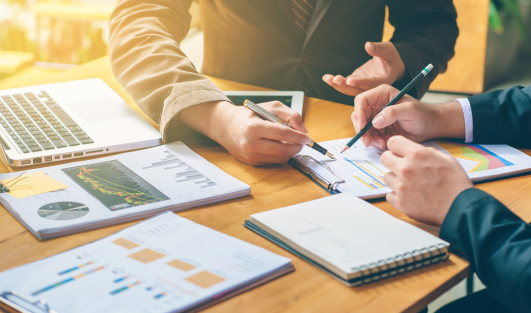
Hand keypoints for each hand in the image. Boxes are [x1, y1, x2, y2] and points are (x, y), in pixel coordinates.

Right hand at [181, 101, 309, 165]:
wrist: (226, 126)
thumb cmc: (250, 115)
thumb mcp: (270, 107)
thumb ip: (290, 115)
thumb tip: (303, 130)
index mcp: (254, 127)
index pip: (283, 134)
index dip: (298, 137)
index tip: (307, 137)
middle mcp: (250, 143)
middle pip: (283, 150)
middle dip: (297, 146)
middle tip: (302, 142)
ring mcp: (250, 155)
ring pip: (280, 158)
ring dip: (290, 152)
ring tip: (291, 143)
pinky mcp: (251, 162)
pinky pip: (273, 161)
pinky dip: (281, 155)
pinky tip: (279, 146)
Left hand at [323, 42, 405, 96]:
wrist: (389, 66)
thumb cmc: (390, 57)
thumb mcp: (388, 50)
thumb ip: (379, 49)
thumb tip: (368, 45)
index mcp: (382, 81)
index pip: (370, 83)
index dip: (360, 82)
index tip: (349, 80)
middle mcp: (371, 87)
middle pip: (357, 90)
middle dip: (345, 85)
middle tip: (335, 79)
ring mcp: (362, 86)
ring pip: (349, 90)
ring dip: (337, 85)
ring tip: (328, 78)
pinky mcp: (355, 83)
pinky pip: (345, 85)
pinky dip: (336, 83)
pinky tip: (327, 78)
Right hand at [352, 85, 465, 148]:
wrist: (430, 126)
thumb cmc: (422, 114)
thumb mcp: (409, 110)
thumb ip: (392, 113)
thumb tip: (375, 121)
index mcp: (382, 94)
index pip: (361, 101)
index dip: (359, 113)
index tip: (363, 127)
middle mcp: (376, 105)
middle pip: (359, 116)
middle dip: (361, 129)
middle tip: (367, 141)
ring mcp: (377, 117)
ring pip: (363, 128)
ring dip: (368, 138)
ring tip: (381, 143)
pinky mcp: (379, 129)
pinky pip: (370, 136)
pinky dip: (374, 142)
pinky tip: (384, 143)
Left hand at [381, 136, 472, 225]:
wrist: (460, 208)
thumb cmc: (456, 183)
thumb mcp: (446, 158)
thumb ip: (426, 152)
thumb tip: (414, 151)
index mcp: (417, 155)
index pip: (392, 142)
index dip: (396, 147)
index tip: (399, 152)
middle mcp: (406, 169)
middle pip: (384, 158)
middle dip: (393, 161)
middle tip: (403, 168)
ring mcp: (401, 187)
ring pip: (386, 177)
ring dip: (395, 179)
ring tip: (410, 184)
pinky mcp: (400, 202)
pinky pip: (389, 195)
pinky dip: (397, 195)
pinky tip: (409, 195)